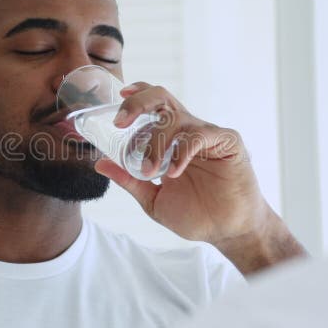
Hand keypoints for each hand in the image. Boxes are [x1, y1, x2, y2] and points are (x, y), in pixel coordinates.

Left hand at [94, 83, 303, 273]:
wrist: (227, 232)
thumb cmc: (194, 214)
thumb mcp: (152, 198)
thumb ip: (129, 180)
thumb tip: (100, 163)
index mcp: (170, 139)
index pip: (153, 104)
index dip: (136, 94)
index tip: (119, 96)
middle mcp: (187, 130)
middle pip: (162, 98)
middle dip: (138, 103)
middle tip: (120, 123)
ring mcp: (207, 134)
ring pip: (175, 118)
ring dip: (155, 142)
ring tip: (149, 169)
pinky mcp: (227, 142)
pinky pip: (198, 135)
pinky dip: (180, 151)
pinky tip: (174, 172)